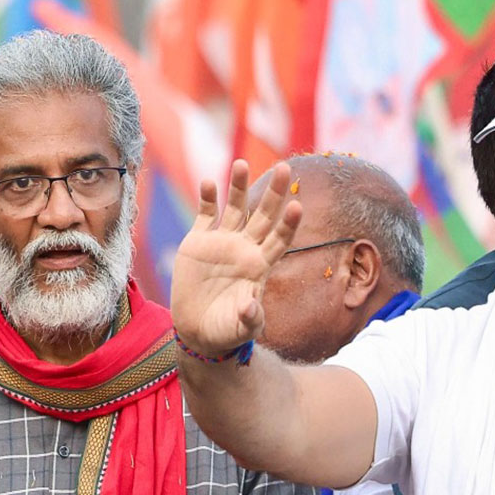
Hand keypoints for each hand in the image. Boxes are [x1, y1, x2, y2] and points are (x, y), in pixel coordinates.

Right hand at [170, 159, 300, 356]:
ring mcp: (222, 242)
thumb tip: (251, 306)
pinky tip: (209, 183)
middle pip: (264, 215)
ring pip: (235, 207)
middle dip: (275, 192)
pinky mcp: (198, 241)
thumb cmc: (227, 330)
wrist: (198, 330)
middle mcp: (245, 248)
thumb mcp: (241, 329)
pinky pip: (206, 215)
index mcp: (260, 266)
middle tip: (285, 168)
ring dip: (239, 186)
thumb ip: (249, 318)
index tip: (297, 205)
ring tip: (241, 163)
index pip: (280, 239)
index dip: (288, 224)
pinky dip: (207, 199)